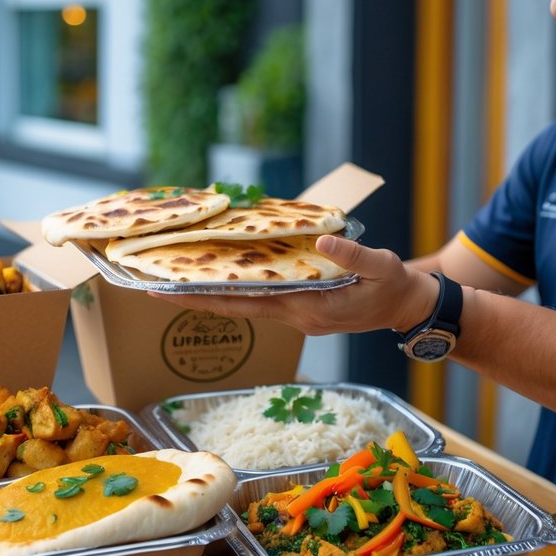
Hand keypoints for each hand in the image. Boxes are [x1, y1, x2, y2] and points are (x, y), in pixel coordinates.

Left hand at [147, 234, 438, 335]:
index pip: (244, 305)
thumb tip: (323, 239)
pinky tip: (221, 275)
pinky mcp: (300, 308)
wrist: (406, 307)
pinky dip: (237, 290)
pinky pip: (260, 299)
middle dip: (192, 299)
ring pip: (244, 305)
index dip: (203, 299)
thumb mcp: (380, 265)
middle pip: (234, 308)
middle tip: (150, 287)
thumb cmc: (393, 286)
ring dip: (211, 294)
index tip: (166, 294)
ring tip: (175, 279)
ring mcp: (296, 315)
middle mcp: (294, 316)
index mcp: (306, 309)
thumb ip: (353, 254)